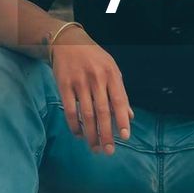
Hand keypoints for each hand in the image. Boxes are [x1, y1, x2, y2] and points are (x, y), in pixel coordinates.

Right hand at [51, 29, 133, 154]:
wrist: (67, 42)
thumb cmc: (94, 58)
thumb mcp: (111, 69)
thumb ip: (120, 92)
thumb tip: (129, 117)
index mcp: (112, 74)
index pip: (119, 101)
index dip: (122, 120)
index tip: (125, 137)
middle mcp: (97, 78)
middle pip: (103, 112)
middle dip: (106, 134)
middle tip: (109, 150)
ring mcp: (80, 82)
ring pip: (86, 114)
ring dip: (91, 134)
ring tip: (95, 147)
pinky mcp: (64, 85)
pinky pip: (70, 110)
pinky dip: (75, 125)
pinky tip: (79, 134)